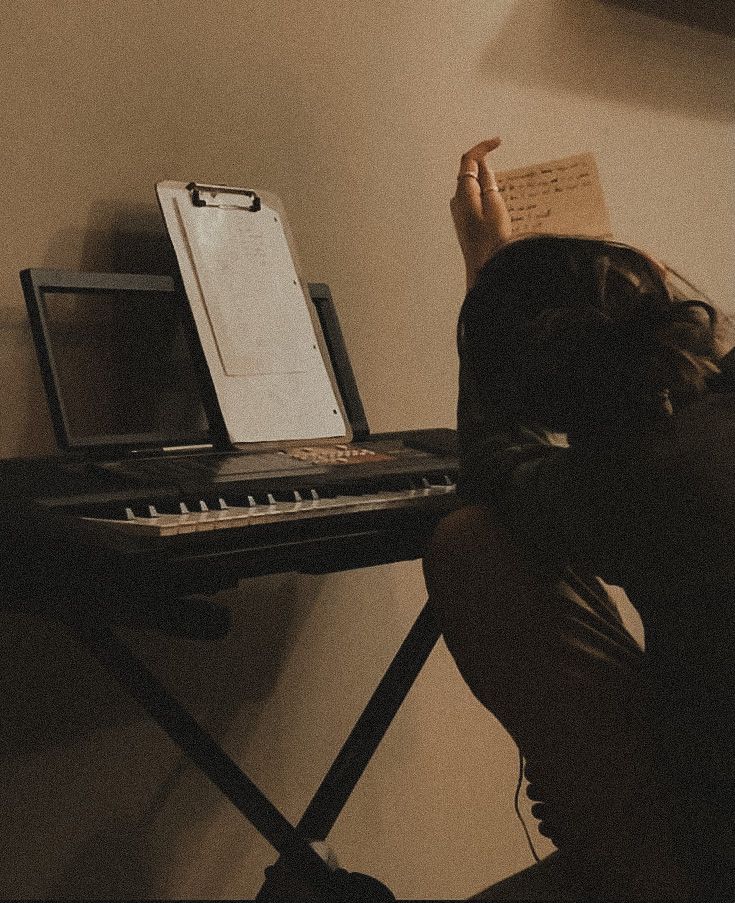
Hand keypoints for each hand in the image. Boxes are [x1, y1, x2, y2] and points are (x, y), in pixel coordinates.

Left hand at [450, 138, 511, 290]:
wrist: (484, 269)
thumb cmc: (492, 240)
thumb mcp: (495, 207)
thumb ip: (487, 184)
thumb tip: (482, 166)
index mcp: (463, 194)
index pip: (468, 161)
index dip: (482, 147)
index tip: (498, 142)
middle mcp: (457, 201)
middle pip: (467, 171)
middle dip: (483, 161)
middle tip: (499, 154)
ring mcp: (458, 212)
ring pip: (470, 185)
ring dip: (484, 177)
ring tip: (501, 179)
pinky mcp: (463, 222)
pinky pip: (472, 198)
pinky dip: (483, 190)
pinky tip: (495, 198)